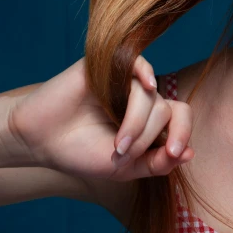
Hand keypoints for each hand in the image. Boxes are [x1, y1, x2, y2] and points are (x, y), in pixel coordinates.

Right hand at [5, 55, 193, 180]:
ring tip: (117, 143)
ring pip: (150, 95)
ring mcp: (126, 81)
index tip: (174, 152)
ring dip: (137, 123)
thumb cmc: (82, 152)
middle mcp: (142, 97)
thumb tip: (189, 154)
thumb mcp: (125, 169)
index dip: (183, 133)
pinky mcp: (108, 66)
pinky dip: (145, 72)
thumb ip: (157, 164)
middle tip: (123, 152)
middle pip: (166, 110)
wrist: (42, 141)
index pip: (181, 116)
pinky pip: (138, 63)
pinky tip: (146, 84)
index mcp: (150, 118)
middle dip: (148, 136)